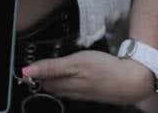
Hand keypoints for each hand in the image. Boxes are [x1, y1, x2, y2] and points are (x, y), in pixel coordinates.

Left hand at [21, 51, 154, 104]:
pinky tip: (72, 76)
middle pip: (51, 84)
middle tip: (45, 63)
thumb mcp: (76, 62)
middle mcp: (70, 91)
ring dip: (56, 79)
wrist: (131, 82)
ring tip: (56, 68)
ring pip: (62, 87)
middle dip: (44, 75)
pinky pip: (73, 90)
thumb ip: (51, 66)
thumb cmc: (104, 68)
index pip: (42, 78)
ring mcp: (81, 94)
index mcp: (65, 82)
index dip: (36, 70)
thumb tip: (26, 70)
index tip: (33, 63)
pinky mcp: (90, 94)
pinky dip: (68, 82)